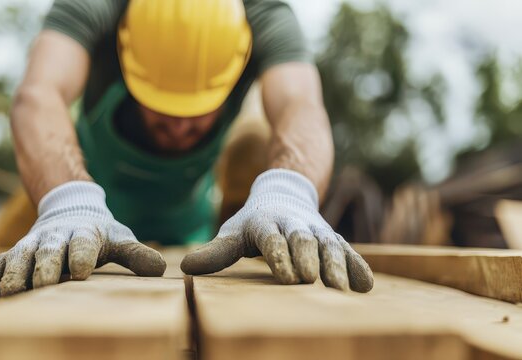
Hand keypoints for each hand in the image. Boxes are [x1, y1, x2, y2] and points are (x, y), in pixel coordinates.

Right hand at [0, 181, 165, 298]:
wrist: (70, 209)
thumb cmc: (99, 234)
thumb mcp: (119, 239)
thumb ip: (136, 254)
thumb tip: (161, 269)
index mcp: (84, 234)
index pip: (83, 244)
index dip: (81, 256)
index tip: (81, 272)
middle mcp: (54, 238)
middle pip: (48, 252)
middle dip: (45, 267)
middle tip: (43, 285)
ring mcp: (31, 245)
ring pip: (19, 257)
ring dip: (13, 274)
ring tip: (9, 294)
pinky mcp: (13, 254)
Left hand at [181, 169, 372, 291]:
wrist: (284, 194)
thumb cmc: (253, 222)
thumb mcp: (233, 232)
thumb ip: (215, 252)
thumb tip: (185, 269)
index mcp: (265, 222)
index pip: (271, 238)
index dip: (278, 255)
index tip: (285, 276)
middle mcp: (293, 223)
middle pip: (302, 239)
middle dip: (308, 258)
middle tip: (312, 280)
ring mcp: (316, 230)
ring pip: (328, 244)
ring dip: (336, 264)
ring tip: (340, 287)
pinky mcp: (332, 238)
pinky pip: (348, 250)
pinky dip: (357, 266)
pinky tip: (366, 286)